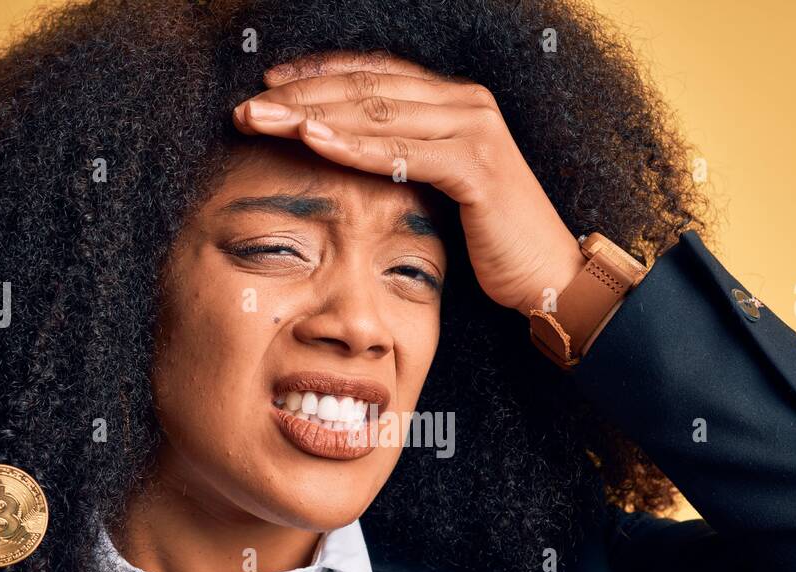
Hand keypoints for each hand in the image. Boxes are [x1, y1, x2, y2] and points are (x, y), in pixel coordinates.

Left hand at [232, 51, 586, 317]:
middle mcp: (465, 103)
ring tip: (263, 120)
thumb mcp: (438, 189)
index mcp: (454, 101)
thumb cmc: (491, 241)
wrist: (548, 275)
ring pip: (377, 113)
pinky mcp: (475, 167)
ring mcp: (473, 130)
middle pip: (366, 87)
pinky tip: (313, 141)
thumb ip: (403, 160)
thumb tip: (344, 152)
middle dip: (301, 94)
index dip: (318, 74)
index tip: (268, 85)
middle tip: (247, 107)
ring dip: (313, 115)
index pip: (374, 72)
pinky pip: (403, 152)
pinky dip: (355, 146)